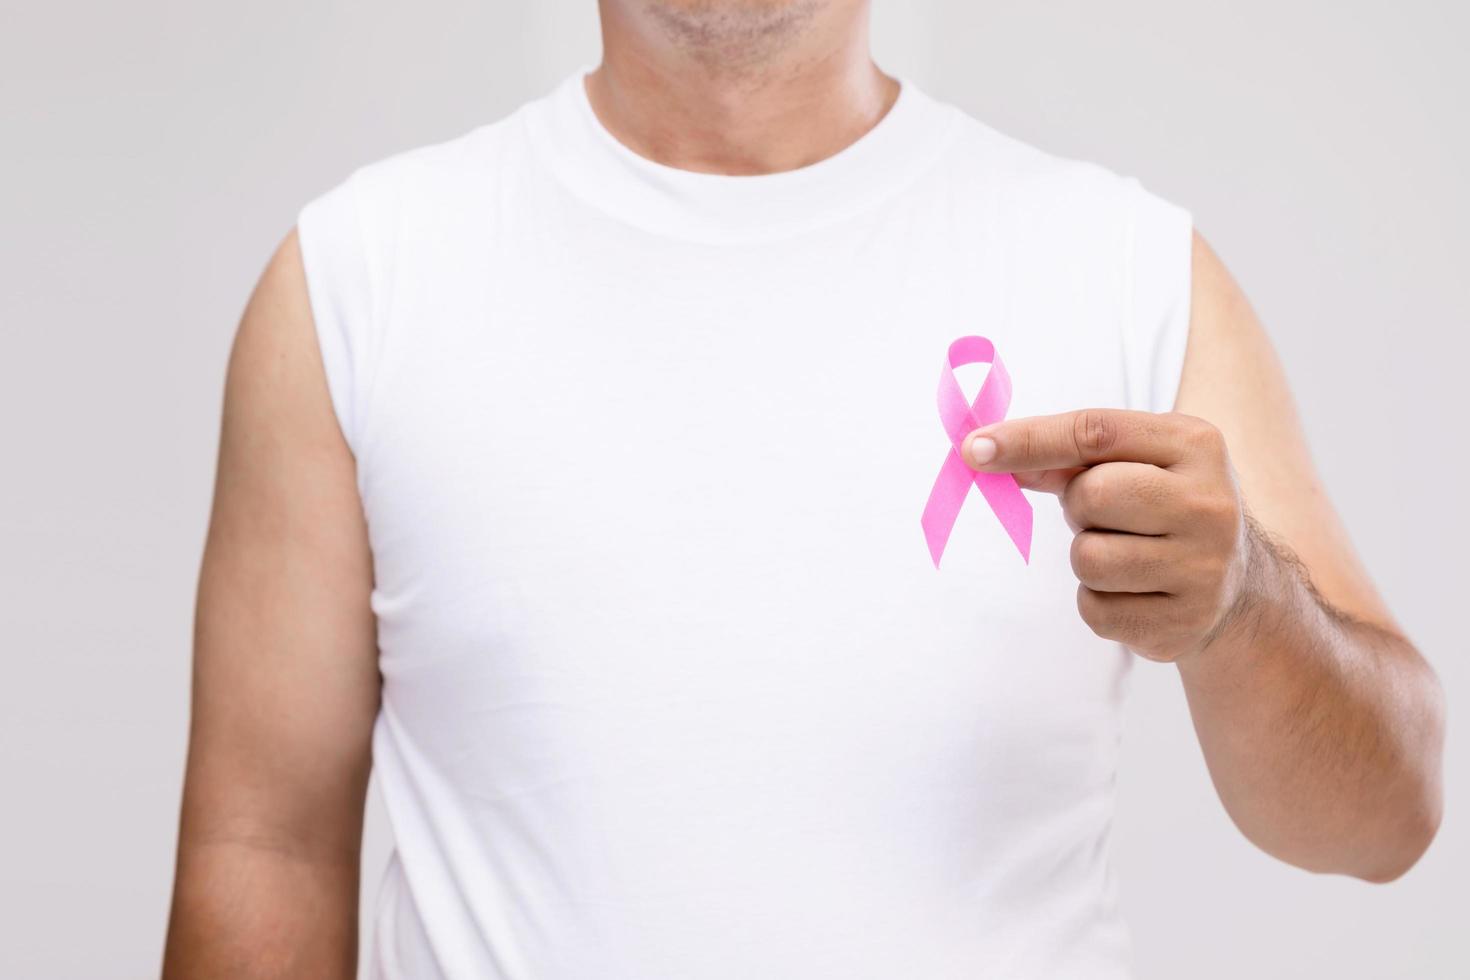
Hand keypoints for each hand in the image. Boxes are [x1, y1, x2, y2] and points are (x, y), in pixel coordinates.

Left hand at [963, 409, 1255, 662]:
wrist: (1237, 588)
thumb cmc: (1163, 507)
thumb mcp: (1135, 464)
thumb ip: (1066, 457)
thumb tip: (987, 452)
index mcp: (1196, 445)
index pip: (1096, 432)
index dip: (1028, 439)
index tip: (973, 448)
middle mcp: (1209, 504)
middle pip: (1091, 496)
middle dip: (1079, 508)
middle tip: (1104, 517)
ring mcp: (1204, 568)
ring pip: (1088, 559)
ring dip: (1087, 558)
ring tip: (1124, 554)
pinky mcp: (1183, 624)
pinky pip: (1095, 610)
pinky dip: (1097, 601)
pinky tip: (1134, 592)